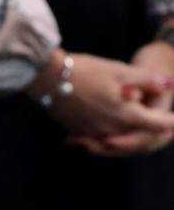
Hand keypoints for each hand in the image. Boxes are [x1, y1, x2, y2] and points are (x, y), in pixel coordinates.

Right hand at [69, 40, 173, 157]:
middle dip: (151, 131)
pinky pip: (100, 138)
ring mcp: (96, 134)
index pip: (159, 124)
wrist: (48, 78)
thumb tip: (169, 84)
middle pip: (140, 136)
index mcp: (128, 116)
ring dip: (129, 133)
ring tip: (131, 120)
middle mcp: (114, 131)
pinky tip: (103, 119)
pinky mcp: (80, 132)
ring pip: (120, 138)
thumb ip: (146, 80)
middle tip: (160, 124)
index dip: (172, 122)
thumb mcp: (119, 70)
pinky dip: (108, 133)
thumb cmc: (86, 71)